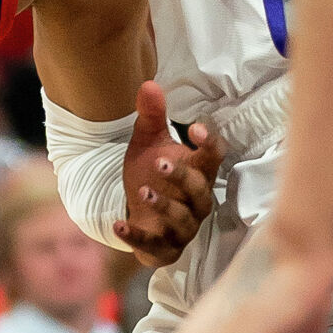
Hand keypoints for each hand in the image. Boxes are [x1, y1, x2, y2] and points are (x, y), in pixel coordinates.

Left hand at [115, 82, 221, 267]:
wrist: (139, 213)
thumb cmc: (152, 174)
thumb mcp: (149, 143)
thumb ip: (151, 116)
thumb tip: (149, 84)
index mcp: (199, 171)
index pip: (215, 157)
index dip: (210, 144)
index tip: (196, 129)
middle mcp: (197, 201)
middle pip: (201, 190)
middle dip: (183, 177)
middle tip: (159, 163)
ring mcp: (183, 227)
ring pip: (183, 220)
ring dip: (164, 206)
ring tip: (141, 191)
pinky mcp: (165, 248)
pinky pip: (156, 245)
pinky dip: (137, 237)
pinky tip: (117, 224)